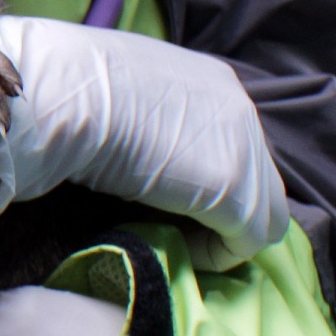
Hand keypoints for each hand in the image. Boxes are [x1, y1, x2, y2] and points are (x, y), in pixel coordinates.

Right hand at [0, 15, 288, 268]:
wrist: (72, 96)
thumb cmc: (76, 90)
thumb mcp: (122, 93)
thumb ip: (142, 114)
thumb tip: (127, 141)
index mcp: (214, 82)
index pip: (233, 139)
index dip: (205, 172)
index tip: (168, 194)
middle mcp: (242, 111)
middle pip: (257, 175)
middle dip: (222, 205)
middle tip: (173, 222)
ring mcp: (246, 153)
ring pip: (263, 212)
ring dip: (220, 233)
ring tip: (172, 239)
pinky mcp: (237, 194)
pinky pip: (247, 241)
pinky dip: (215, 253)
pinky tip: (176, 249)